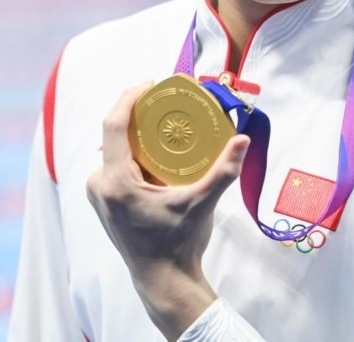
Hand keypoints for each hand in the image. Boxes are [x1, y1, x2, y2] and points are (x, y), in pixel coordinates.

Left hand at [87, 82, 249, 341]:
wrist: (164, 281)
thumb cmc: (179, 243)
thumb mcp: (202, 204)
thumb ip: (223, 172)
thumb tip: (242, 140)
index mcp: (116, 182)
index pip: (113, 126)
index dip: (129, 98)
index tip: (150, 83)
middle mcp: (100, 186)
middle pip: (113, 134)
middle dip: (137, 113)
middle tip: (165, 102)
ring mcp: (99, 195)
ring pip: (114, 149)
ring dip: (136, 133)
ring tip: (163, 122)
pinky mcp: (105, 201)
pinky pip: (115, 164)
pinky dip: (133, 151)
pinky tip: (154, 148)